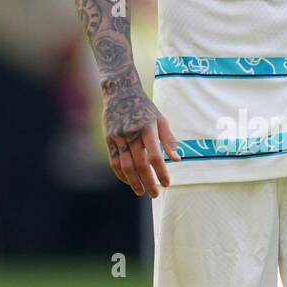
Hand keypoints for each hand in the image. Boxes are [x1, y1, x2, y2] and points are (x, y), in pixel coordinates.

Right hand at [103, 74, 179, 197]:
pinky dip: (121, 175)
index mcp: (147, 128)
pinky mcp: (108, 139)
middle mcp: (131, 133)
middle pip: (139, 164)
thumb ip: (168, 139)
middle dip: (148, 182)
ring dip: (134, 182)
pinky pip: (114, 161)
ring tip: (142, 192)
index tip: (167, 183)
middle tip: (155, 194)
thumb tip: (177, 159)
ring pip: (125, 166)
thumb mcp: (160, 119)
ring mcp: (118, 137)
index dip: (161, 172)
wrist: (120, 92)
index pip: (155, 155)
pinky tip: (129, 182)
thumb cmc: (144, 107)